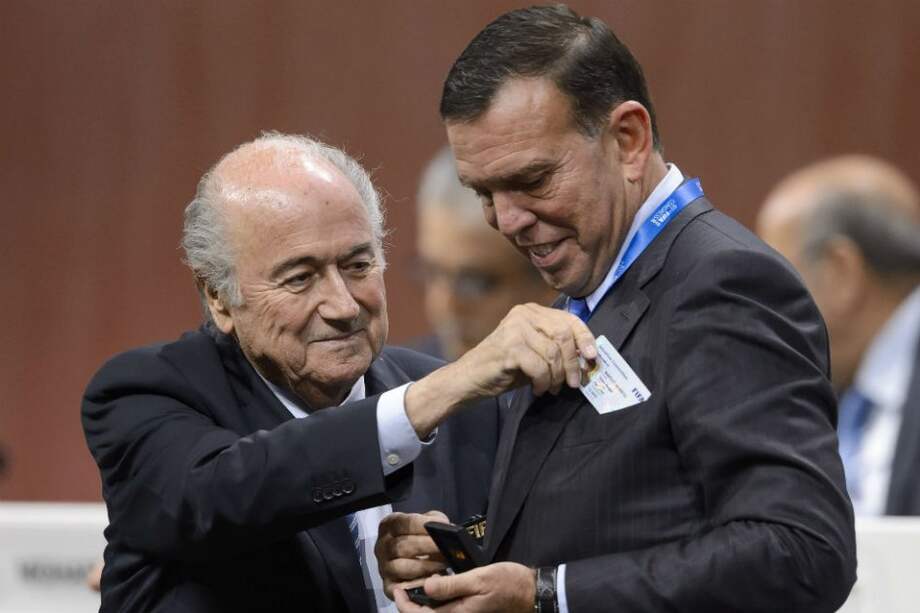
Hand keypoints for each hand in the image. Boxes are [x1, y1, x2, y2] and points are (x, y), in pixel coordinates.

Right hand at [376, 510, 448, 598]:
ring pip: (401, 567)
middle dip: (426, 547)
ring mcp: (383, 567)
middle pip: (401, 546)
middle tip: (445, 549)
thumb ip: (435, 522)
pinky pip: (401, 588)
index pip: (403, 523)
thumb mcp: (428, 523)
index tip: (440, 529)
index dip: (422, 526)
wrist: (416, 557)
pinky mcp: (388, 587)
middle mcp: (382, 546)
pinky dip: (418, 584)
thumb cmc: (422, 537)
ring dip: (425, 566)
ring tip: (443, 564)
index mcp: (389, 525)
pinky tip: (433, 581)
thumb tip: (446, 529)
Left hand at [393, 562, 535, 612]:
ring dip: (422, 605)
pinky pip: (445, 612)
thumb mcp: (479, 579)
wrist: (531, 593)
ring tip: (416, 586)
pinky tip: (435, 588)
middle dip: (410, 606)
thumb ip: (452, 585)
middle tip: (402, 587)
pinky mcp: (470, 612)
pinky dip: (435, 603)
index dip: (404, 604)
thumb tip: (427, 586)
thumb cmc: (508, 584)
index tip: (397, 589)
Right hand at [405, 303, 595, 437]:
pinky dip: (543, 382)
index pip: (568, 319)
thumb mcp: (535, 352)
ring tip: (550, 388)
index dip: (585, 338)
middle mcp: (523, 314)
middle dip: (572, 363)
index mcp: (531, 311)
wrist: (469, 379)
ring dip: (557, 377)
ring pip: (554, 353)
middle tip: (573, 383)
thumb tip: (588, 358)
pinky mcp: (509, 348)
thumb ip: (557, 348)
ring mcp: (515, 329)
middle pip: (564, 335)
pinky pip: (540, 367)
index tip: (592, 358)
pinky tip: (537, 389)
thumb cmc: (505, 367)